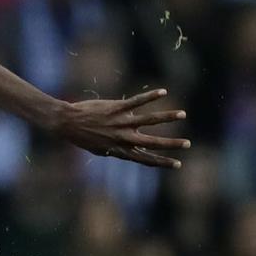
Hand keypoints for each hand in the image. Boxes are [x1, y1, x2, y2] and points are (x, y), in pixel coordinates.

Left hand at [54, 88, 189, 168]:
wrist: (67, 123)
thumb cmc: (82, 137)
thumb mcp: (101, 149)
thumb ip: (118, 150)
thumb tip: (133, 150)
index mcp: (120, 151)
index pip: (146, 159)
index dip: (163, 162)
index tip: (178, 164)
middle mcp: (124, 138)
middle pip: (153, 143)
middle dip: (172, 144)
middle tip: (188, 144)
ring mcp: (121, 123)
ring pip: (150, 120)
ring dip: (168, 117)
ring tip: (183, 114)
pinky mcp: (117, 108)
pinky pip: (137, 101)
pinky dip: (151, 96)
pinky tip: (163, 91)